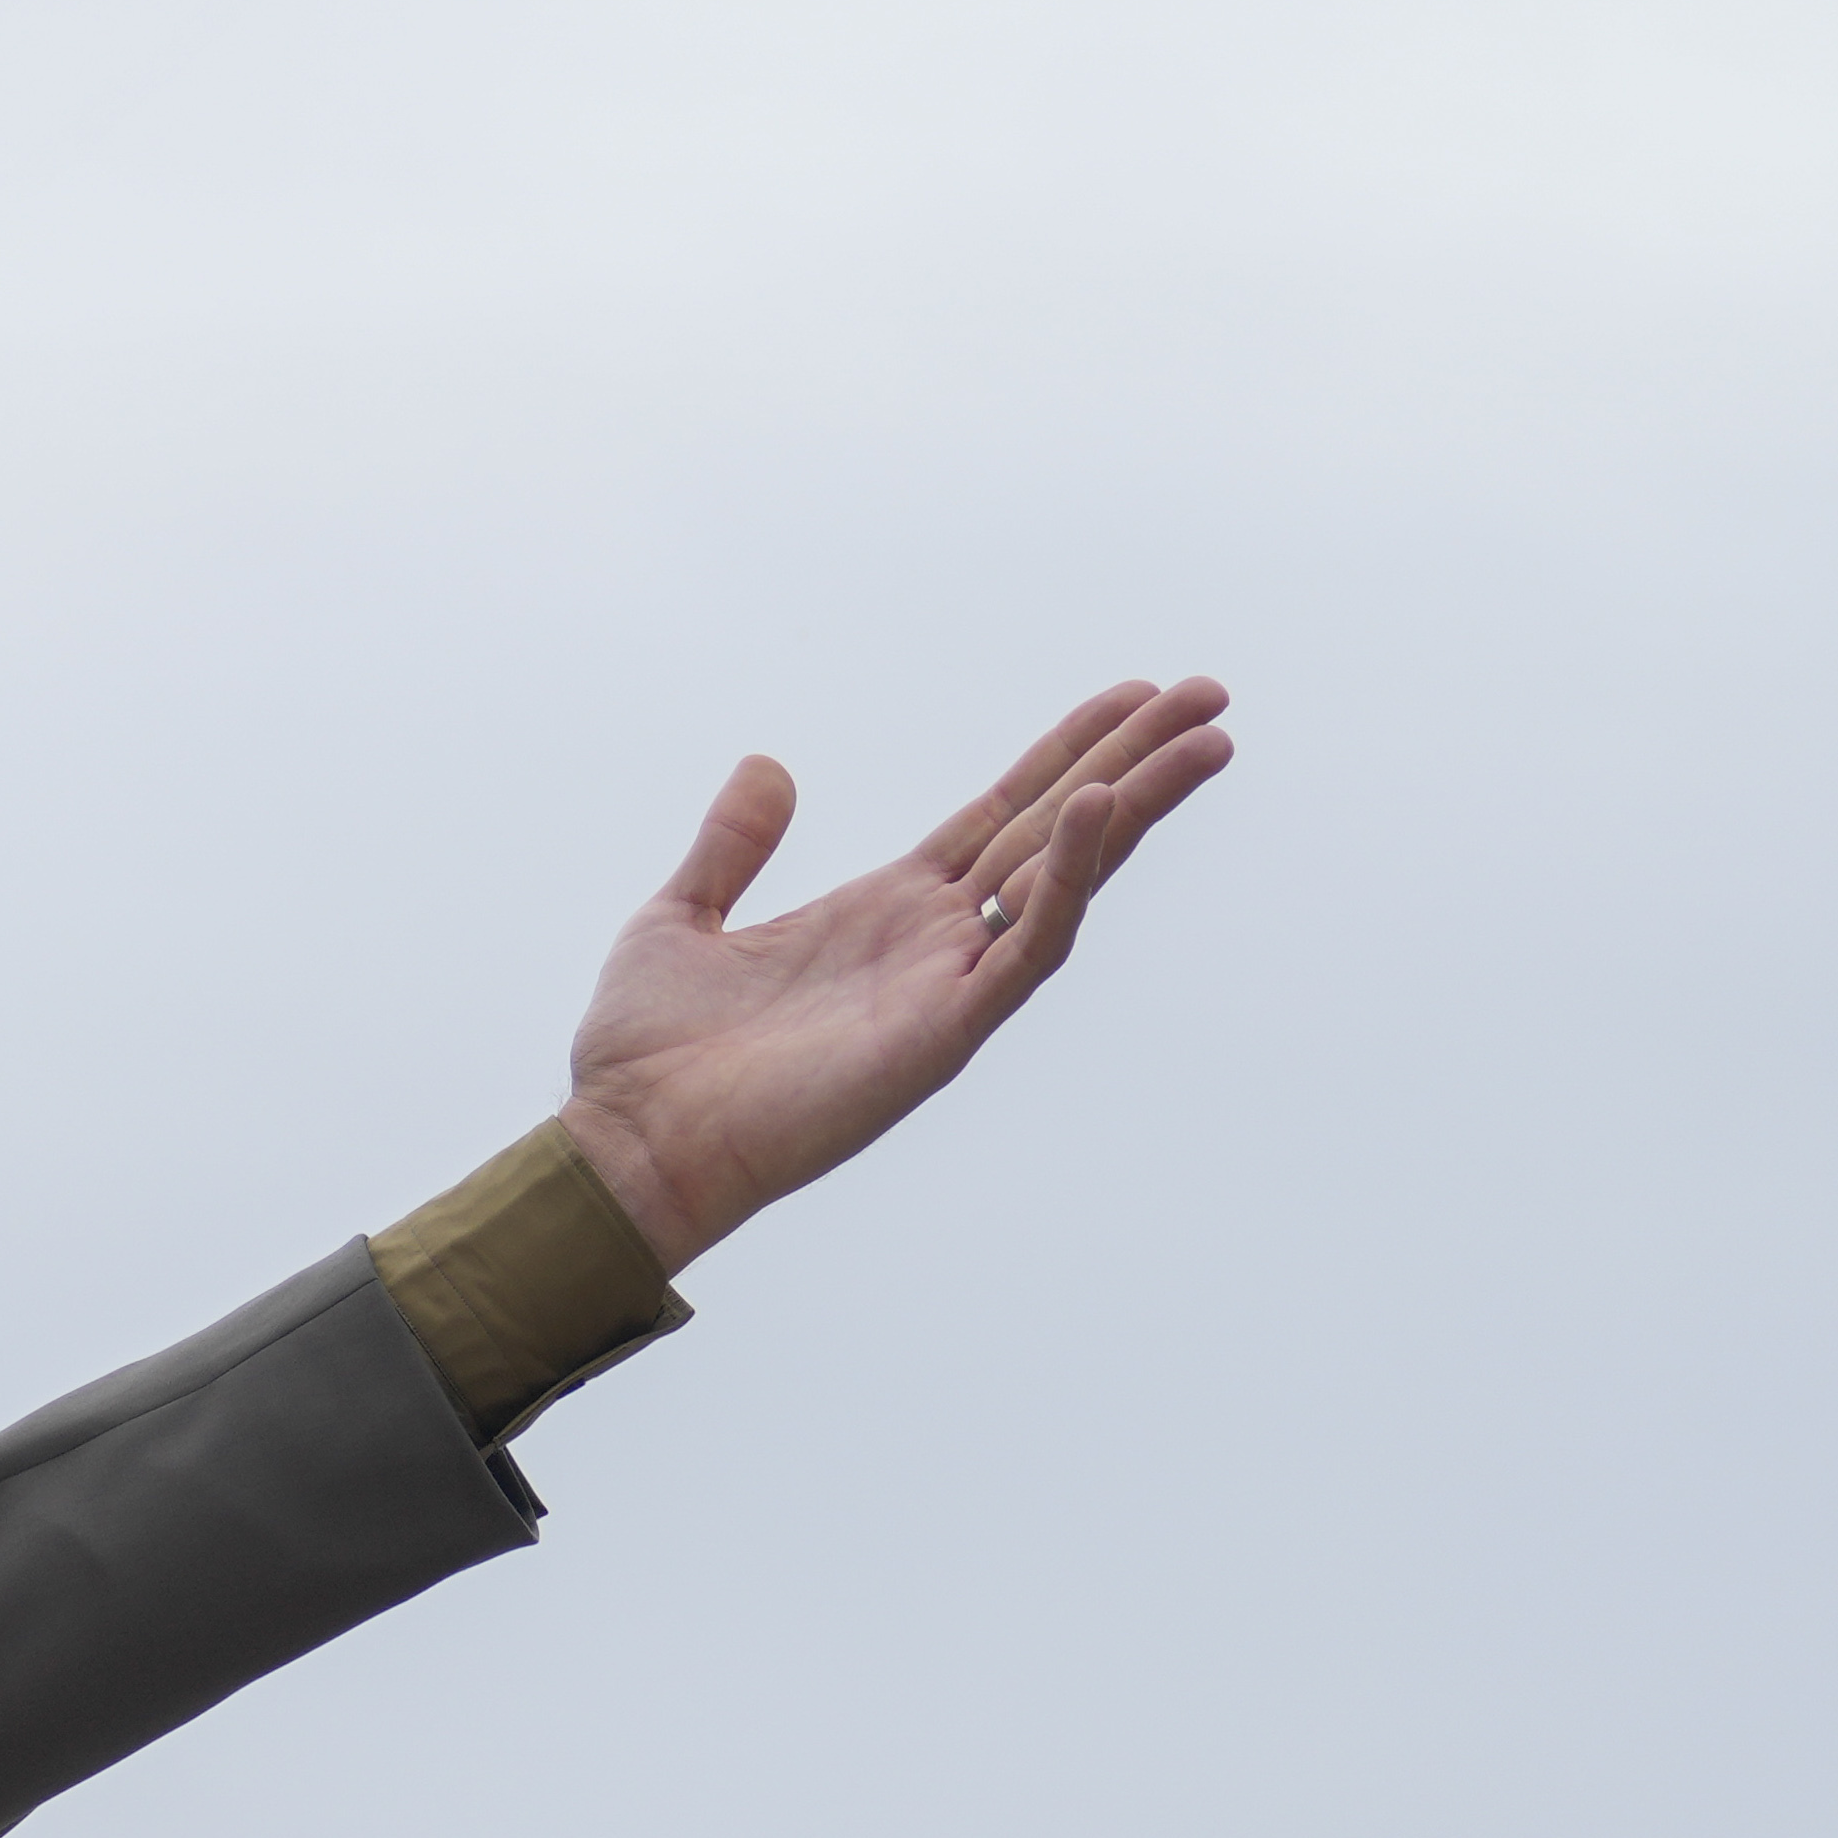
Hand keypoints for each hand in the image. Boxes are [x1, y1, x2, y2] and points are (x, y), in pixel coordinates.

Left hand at [555, 674, 1231, 1262]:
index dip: (1066, 753)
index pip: (1002, 815)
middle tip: (1211, 694)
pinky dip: (1065, 880)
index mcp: (886, 910)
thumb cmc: (648, 1054)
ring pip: (1068, 880)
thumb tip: (767, 766)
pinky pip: (1027, 946)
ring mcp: (947, 986)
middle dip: (1134, 762)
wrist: (626, 1143)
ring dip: (1135, 808)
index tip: (1131, 695)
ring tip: (1206, 738)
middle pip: (1057, 832)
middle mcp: (933, 942)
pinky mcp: (945, 1030)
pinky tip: (1097, 810)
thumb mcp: (683, 917)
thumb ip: (733, 845)